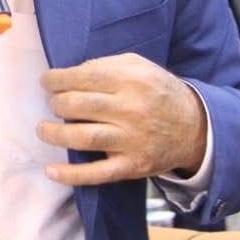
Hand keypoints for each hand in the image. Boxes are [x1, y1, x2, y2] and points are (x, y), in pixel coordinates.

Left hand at [38, 53, 207, 184]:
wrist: (195, 127)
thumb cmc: (158, 92)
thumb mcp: (139, 66)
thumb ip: (106, 64)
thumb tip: (70, 73)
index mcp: (131, 80)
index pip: (83, 77)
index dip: (56, 79)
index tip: (46, 82)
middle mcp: (130, 109)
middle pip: (77, 106)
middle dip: (55, 103)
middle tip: (53, 104)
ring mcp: (131, 140)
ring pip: (82, 137)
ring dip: (54, 134)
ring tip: (43, 129)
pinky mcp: (132, 165)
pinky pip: (97, 173)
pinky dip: (71, 175)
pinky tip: (51, 171)